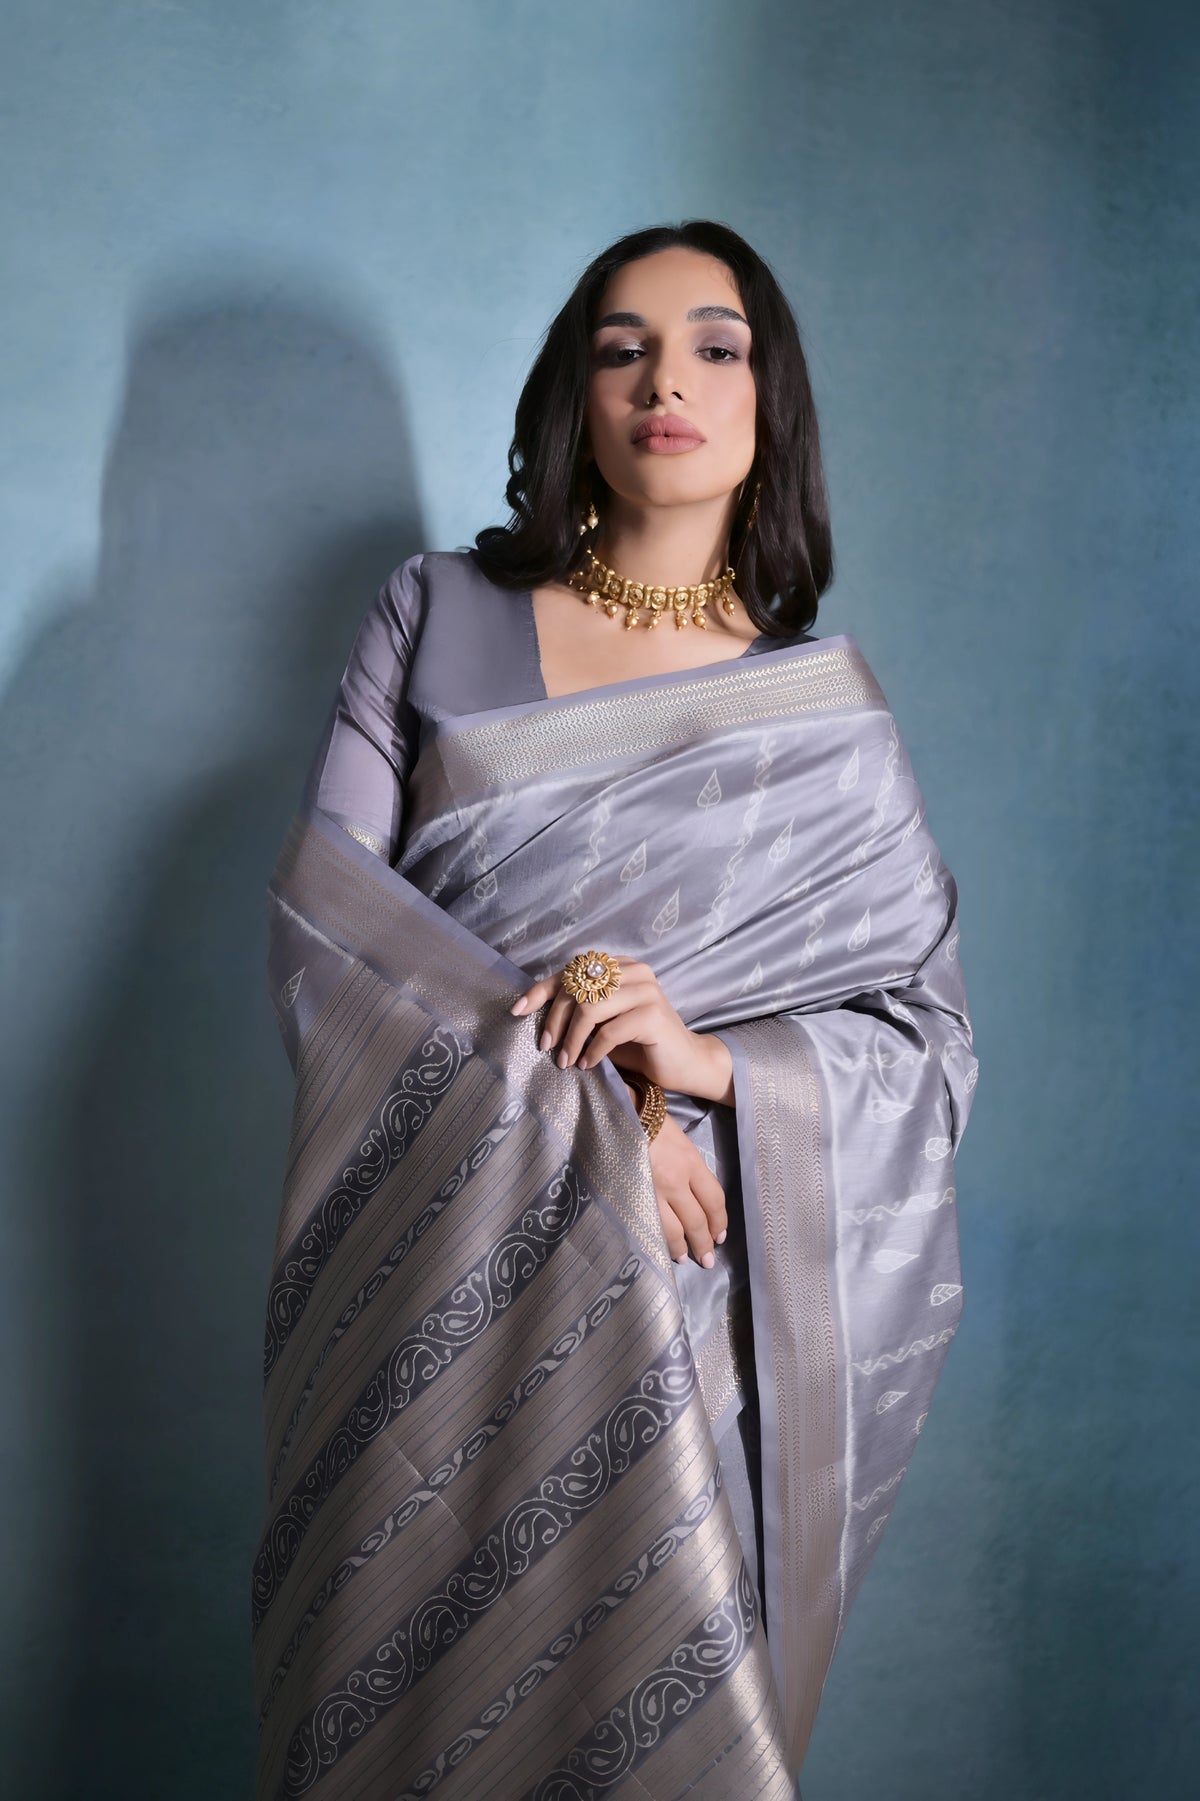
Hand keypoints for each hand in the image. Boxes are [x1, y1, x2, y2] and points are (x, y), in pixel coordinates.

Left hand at [509, 956, 733, 1105]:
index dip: (541, 990)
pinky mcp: (652, 1015)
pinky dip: (592, 1051)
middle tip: (546, 1047)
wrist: (685, 1063)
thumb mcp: (604, 1022)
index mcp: (621, 966)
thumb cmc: (641, 1044)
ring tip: (565, 1061)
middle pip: (577, 989)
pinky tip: (587, 1064)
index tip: (517, 1010)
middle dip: (554, 1021)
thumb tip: (534, 1011)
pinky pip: (608, 1031)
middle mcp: (635, 971)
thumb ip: (580, 1010)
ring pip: (589, 1008)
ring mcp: (646, 991)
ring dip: (571, 1039)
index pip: (572, 972)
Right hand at [639, 1102, 727, 1267]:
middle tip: (708, 1260)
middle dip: (705, 1243)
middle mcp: (676, 1180)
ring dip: (683, 1248)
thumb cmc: (649, 1120)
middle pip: (697, 1220)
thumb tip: (695, 1195)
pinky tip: (661, 1249)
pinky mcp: (632, 1195)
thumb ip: (689, 1168)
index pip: (714, 1199)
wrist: (617, 1112)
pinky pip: (650, 1225)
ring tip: (686, 1259)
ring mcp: (652, 1190)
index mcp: (691, 1162)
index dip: (720, 1221)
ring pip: (674, 1230)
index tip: (720, 1235)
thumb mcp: (679, 1140)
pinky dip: (658, 1241)